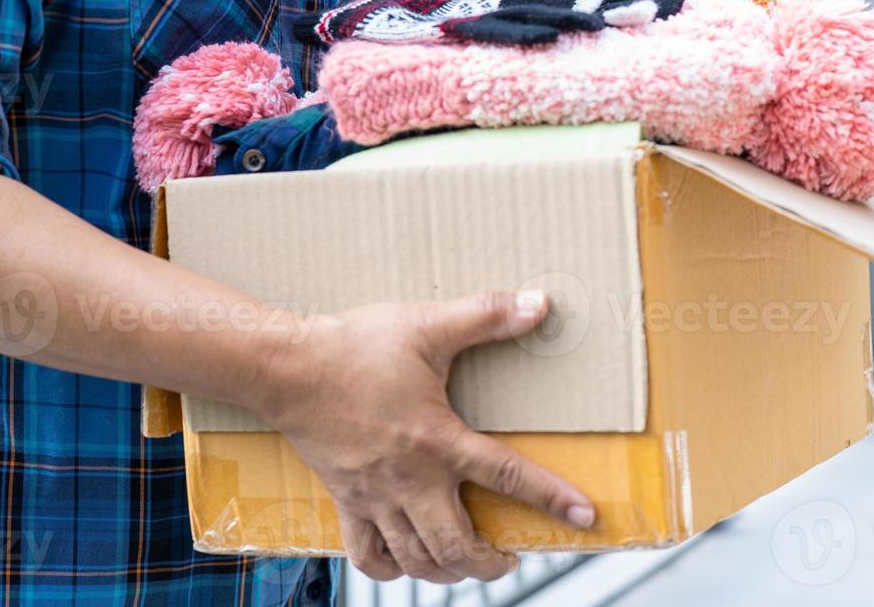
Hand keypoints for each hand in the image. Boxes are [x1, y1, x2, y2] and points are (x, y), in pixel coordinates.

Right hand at [254, 290, 594, 582]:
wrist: (288, 368)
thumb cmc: (358, 346)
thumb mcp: (429, 325)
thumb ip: (488, 316)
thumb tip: (540, 303)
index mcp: (438, 440)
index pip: (508, 476)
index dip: (552, 498)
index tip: (585, 517)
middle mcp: (410, 479)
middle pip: (457, 545)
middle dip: (490, 562)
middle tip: (512, 557)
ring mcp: (375, 497)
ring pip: (416, 560)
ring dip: (448, 571)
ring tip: (471, 564)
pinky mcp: (345, 501)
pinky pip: (367, 555)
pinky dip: (391, 569)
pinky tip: (408, 563)